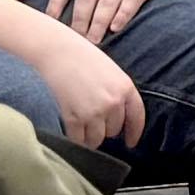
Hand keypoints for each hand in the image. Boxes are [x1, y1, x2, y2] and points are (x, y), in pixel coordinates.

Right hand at [31, 20, 147, 153]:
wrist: (58, 51)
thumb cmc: (83, 57)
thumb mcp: (111, 72)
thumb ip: (118, 93)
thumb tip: (117, 118)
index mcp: (126, 88)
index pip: (137, 118)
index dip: (134, 133)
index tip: (130, 143)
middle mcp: (113, 102)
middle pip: (114, 130)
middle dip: (105, 128)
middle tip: (92, 117)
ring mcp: (94, 111)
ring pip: (97, 139)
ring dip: (91, 136)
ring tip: (82, 125)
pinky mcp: (74, 118)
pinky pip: (78, 139)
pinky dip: (76, 139)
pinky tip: (73, 131)